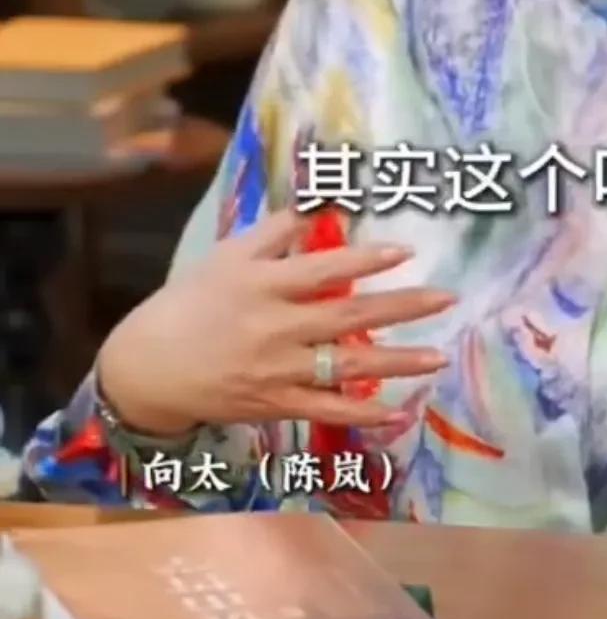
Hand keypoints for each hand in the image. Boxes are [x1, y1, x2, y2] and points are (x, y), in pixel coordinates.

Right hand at [96, 209, 454, 436]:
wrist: (149, 368)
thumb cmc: (192, 301)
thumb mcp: (228, 256)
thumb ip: (276, 230)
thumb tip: (322, 204)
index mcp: (263, 285)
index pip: (323, 270)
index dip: (364, 261)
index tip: (405, 251)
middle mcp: (275, 328)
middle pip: (347, 318)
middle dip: (401, 308)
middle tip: (446, 298)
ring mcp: (277, 371)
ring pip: (345, 368)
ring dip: (396, 364)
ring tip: (438, 358)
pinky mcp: (275, 405)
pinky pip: (325, 411)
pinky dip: (361, 414)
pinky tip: (397, 412)